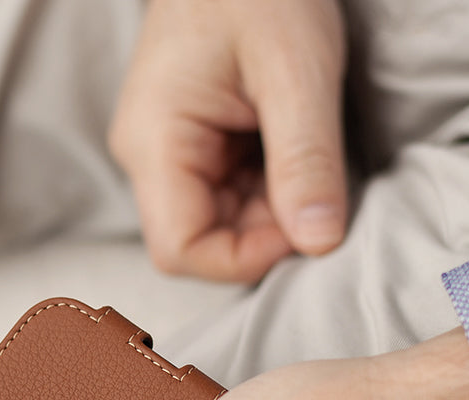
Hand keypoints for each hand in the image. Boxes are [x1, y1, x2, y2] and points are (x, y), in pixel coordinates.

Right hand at [110, 0, 347, 282]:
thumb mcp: (297, 71)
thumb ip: (307, 161)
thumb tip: (320, 243)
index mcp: (156, 142)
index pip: (182, 250)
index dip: (244, 258)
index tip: (303, 228)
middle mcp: (148, 156)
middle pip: (201, 240)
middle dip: (264, 232)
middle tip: (316, 184)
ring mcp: (165, 151)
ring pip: (218, 222)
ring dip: (270, 209)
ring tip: (303, 149)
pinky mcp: (189, 143)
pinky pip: (225, 194)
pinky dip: (267, 187)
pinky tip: (288, 143)